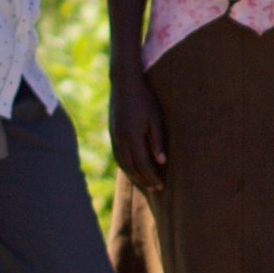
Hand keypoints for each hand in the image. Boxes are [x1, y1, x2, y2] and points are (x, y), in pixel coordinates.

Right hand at [110, 64, 166, 194]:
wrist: (124, 83)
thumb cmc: (144, 99)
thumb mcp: (156, 118)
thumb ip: (157, 141)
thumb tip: (161, 162)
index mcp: (132, 136)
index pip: (143, 164)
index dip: (152, 176)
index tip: (161, 185)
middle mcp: (120, 139)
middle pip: (131, 167)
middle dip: (143, 180)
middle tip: (155, 189)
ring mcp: (114, 136)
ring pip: (122, 163)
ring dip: (133, 175)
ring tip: (145, 183)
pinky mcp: (112, 133)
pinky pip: (117, 155)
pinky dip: (126, 166)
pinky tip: (133, 169)